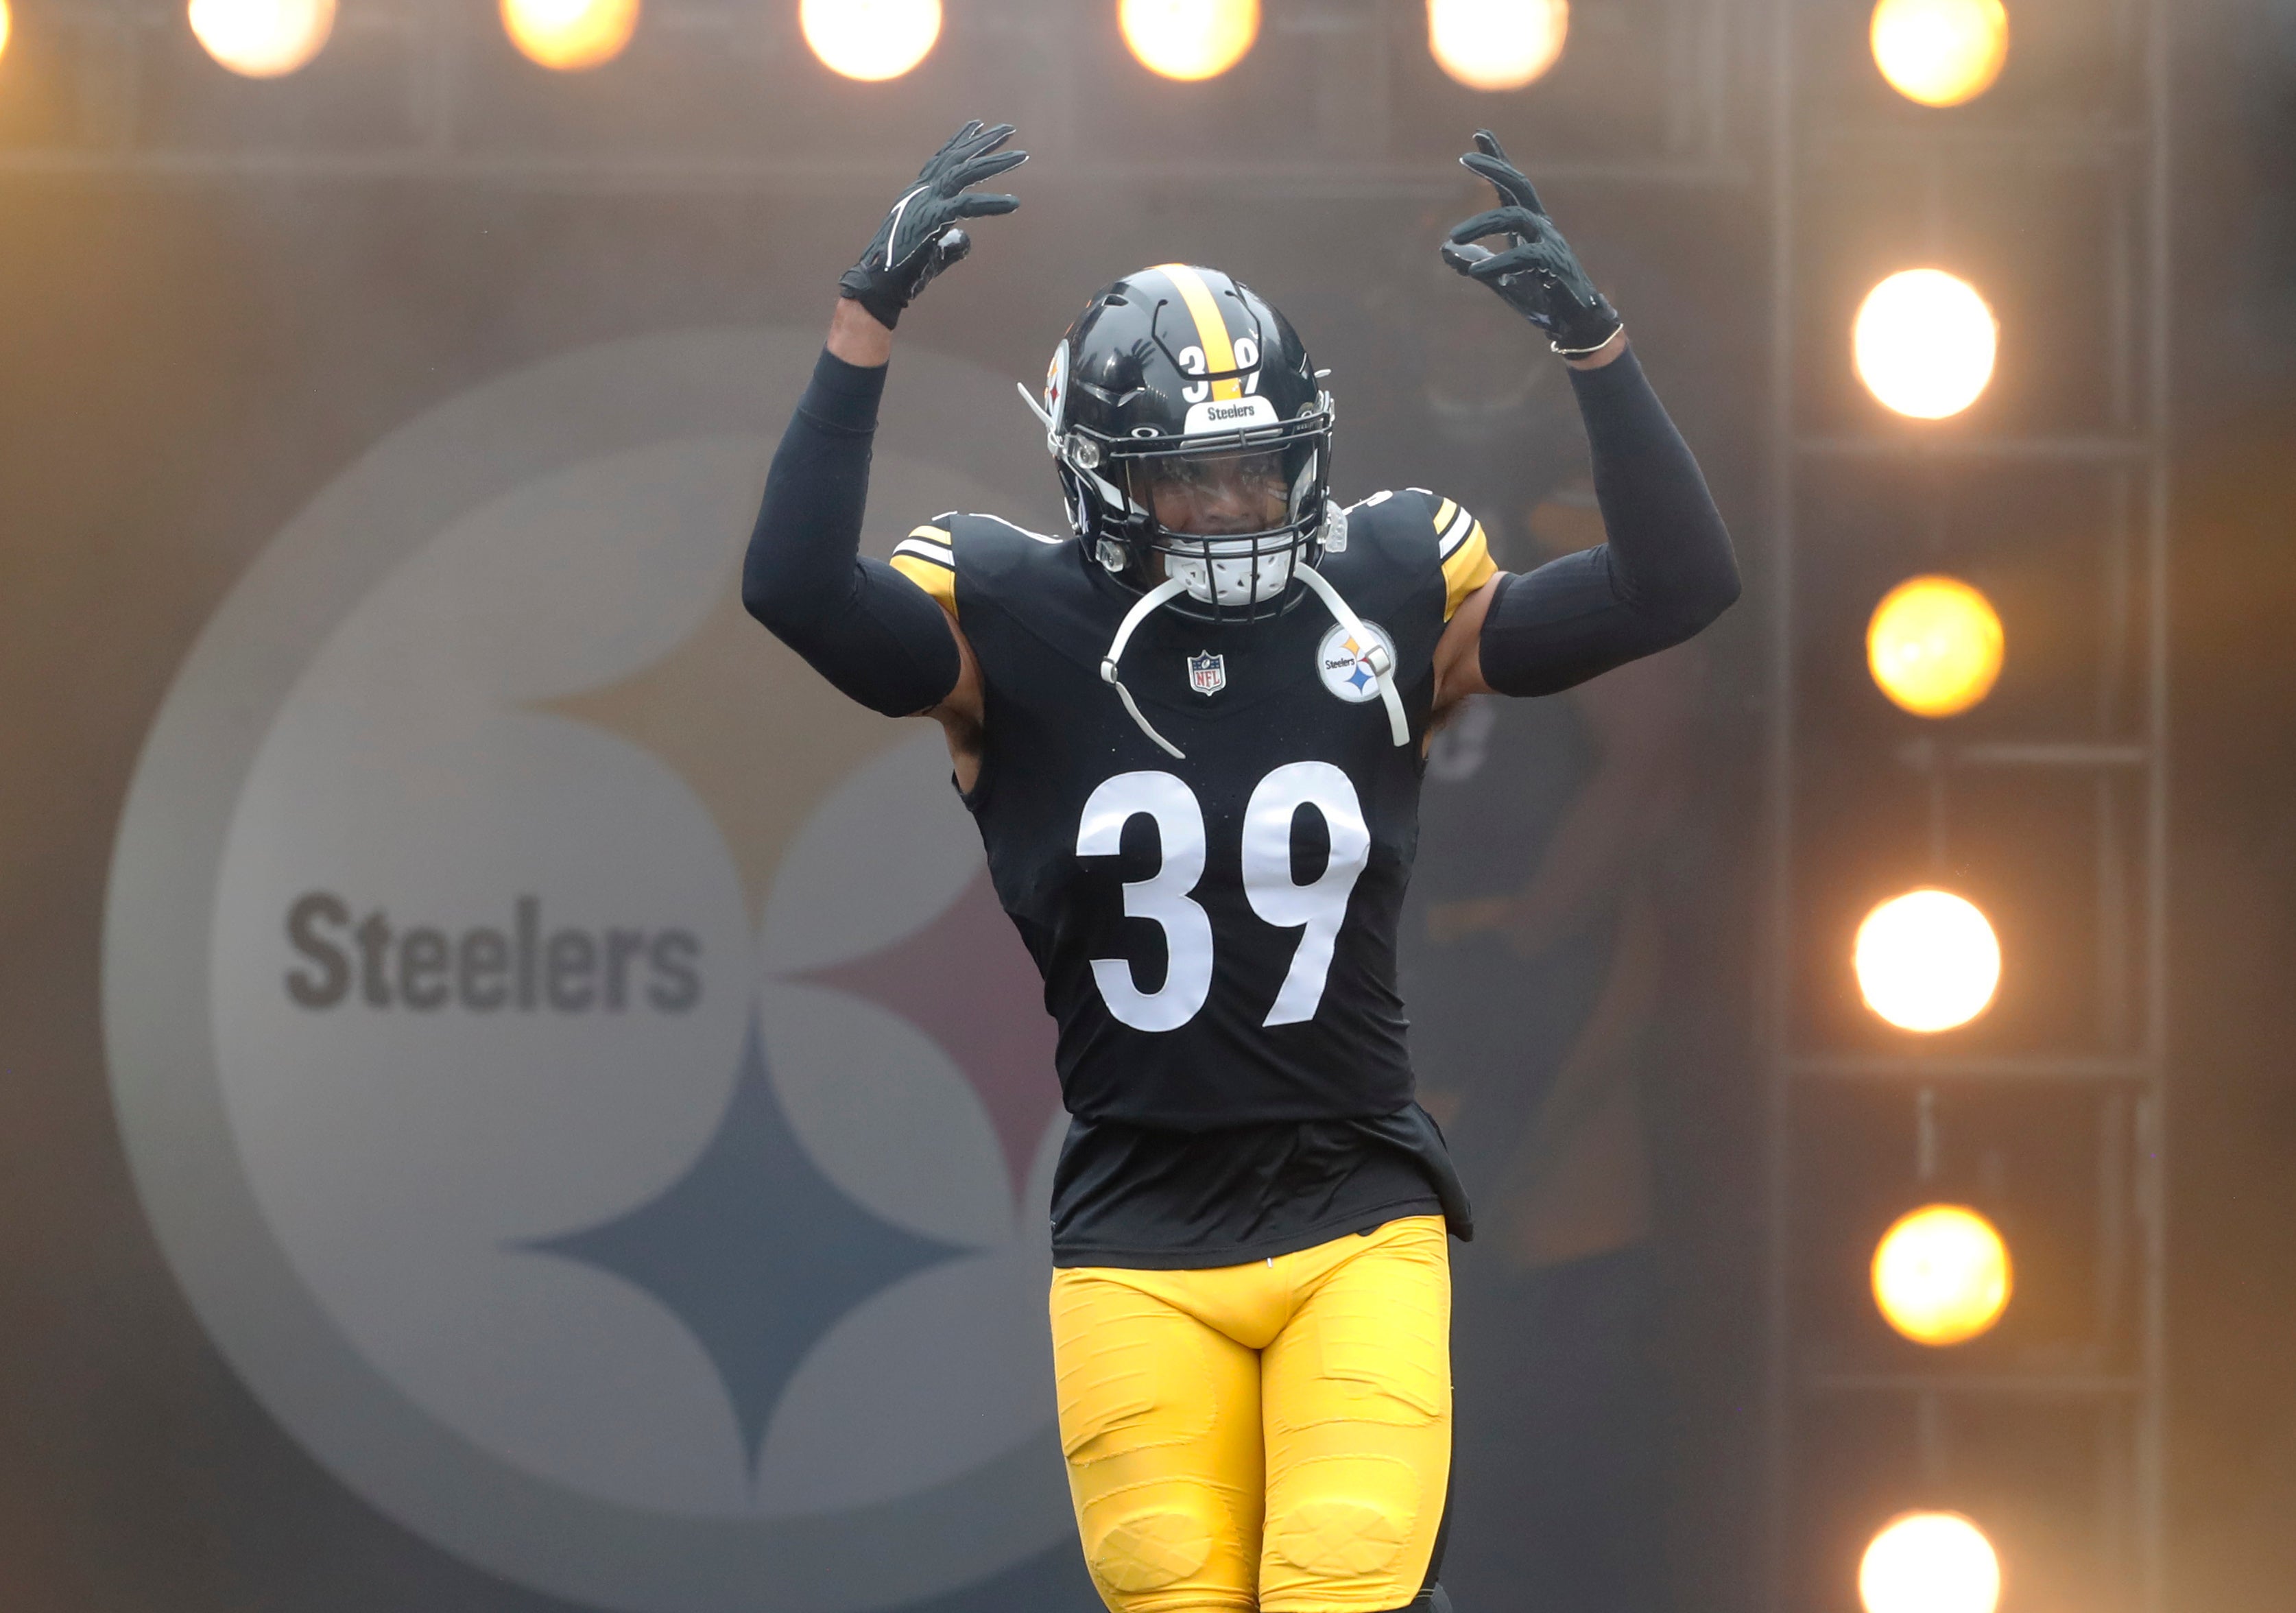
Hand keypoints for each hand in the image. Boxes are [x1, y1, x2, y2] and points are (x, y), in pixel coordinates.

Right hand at [838, 120, 1026, 329]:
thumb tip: (965, 237)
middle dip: (983, 142)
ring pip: (964, 172)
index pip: (942, 160)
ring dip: (994, 162)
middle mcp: (921, 191)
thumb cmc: (904, 270)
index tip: (978, 126)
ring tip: (1021, 156)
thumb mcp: (933, 250)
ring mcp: (925, 202)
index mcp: (919, 194)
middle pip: (956, 157)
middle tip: (1009, 129)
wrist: (880, 284)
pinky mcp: (932, 218)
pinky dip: (992, 202)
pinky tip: (1014, 203)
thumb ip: (951, 241)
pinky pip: (967, 205)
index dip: (960, 141)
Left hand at [1440, 130, 1621, 356]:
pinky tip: (1474, 271)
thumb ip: (1473, 262)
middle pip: (1519, 186)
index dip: (1497, 159)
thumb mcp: (1498, 278)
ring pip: (1516, 217)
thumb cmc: (1539, 296)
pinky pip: (1524, 257)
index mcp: (1529, 224)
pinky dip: (1497, 262)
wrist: (1571, 323)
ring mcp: (1550, 243)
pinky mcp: (1553, 266)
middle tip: (1465, 158)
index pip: (1511, 185)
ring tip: (1453, 237)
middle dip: (1494, 167)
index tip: (1478, 134)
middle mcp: (1541, 226)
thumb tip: (1444, 250)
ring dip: (1482, 224)